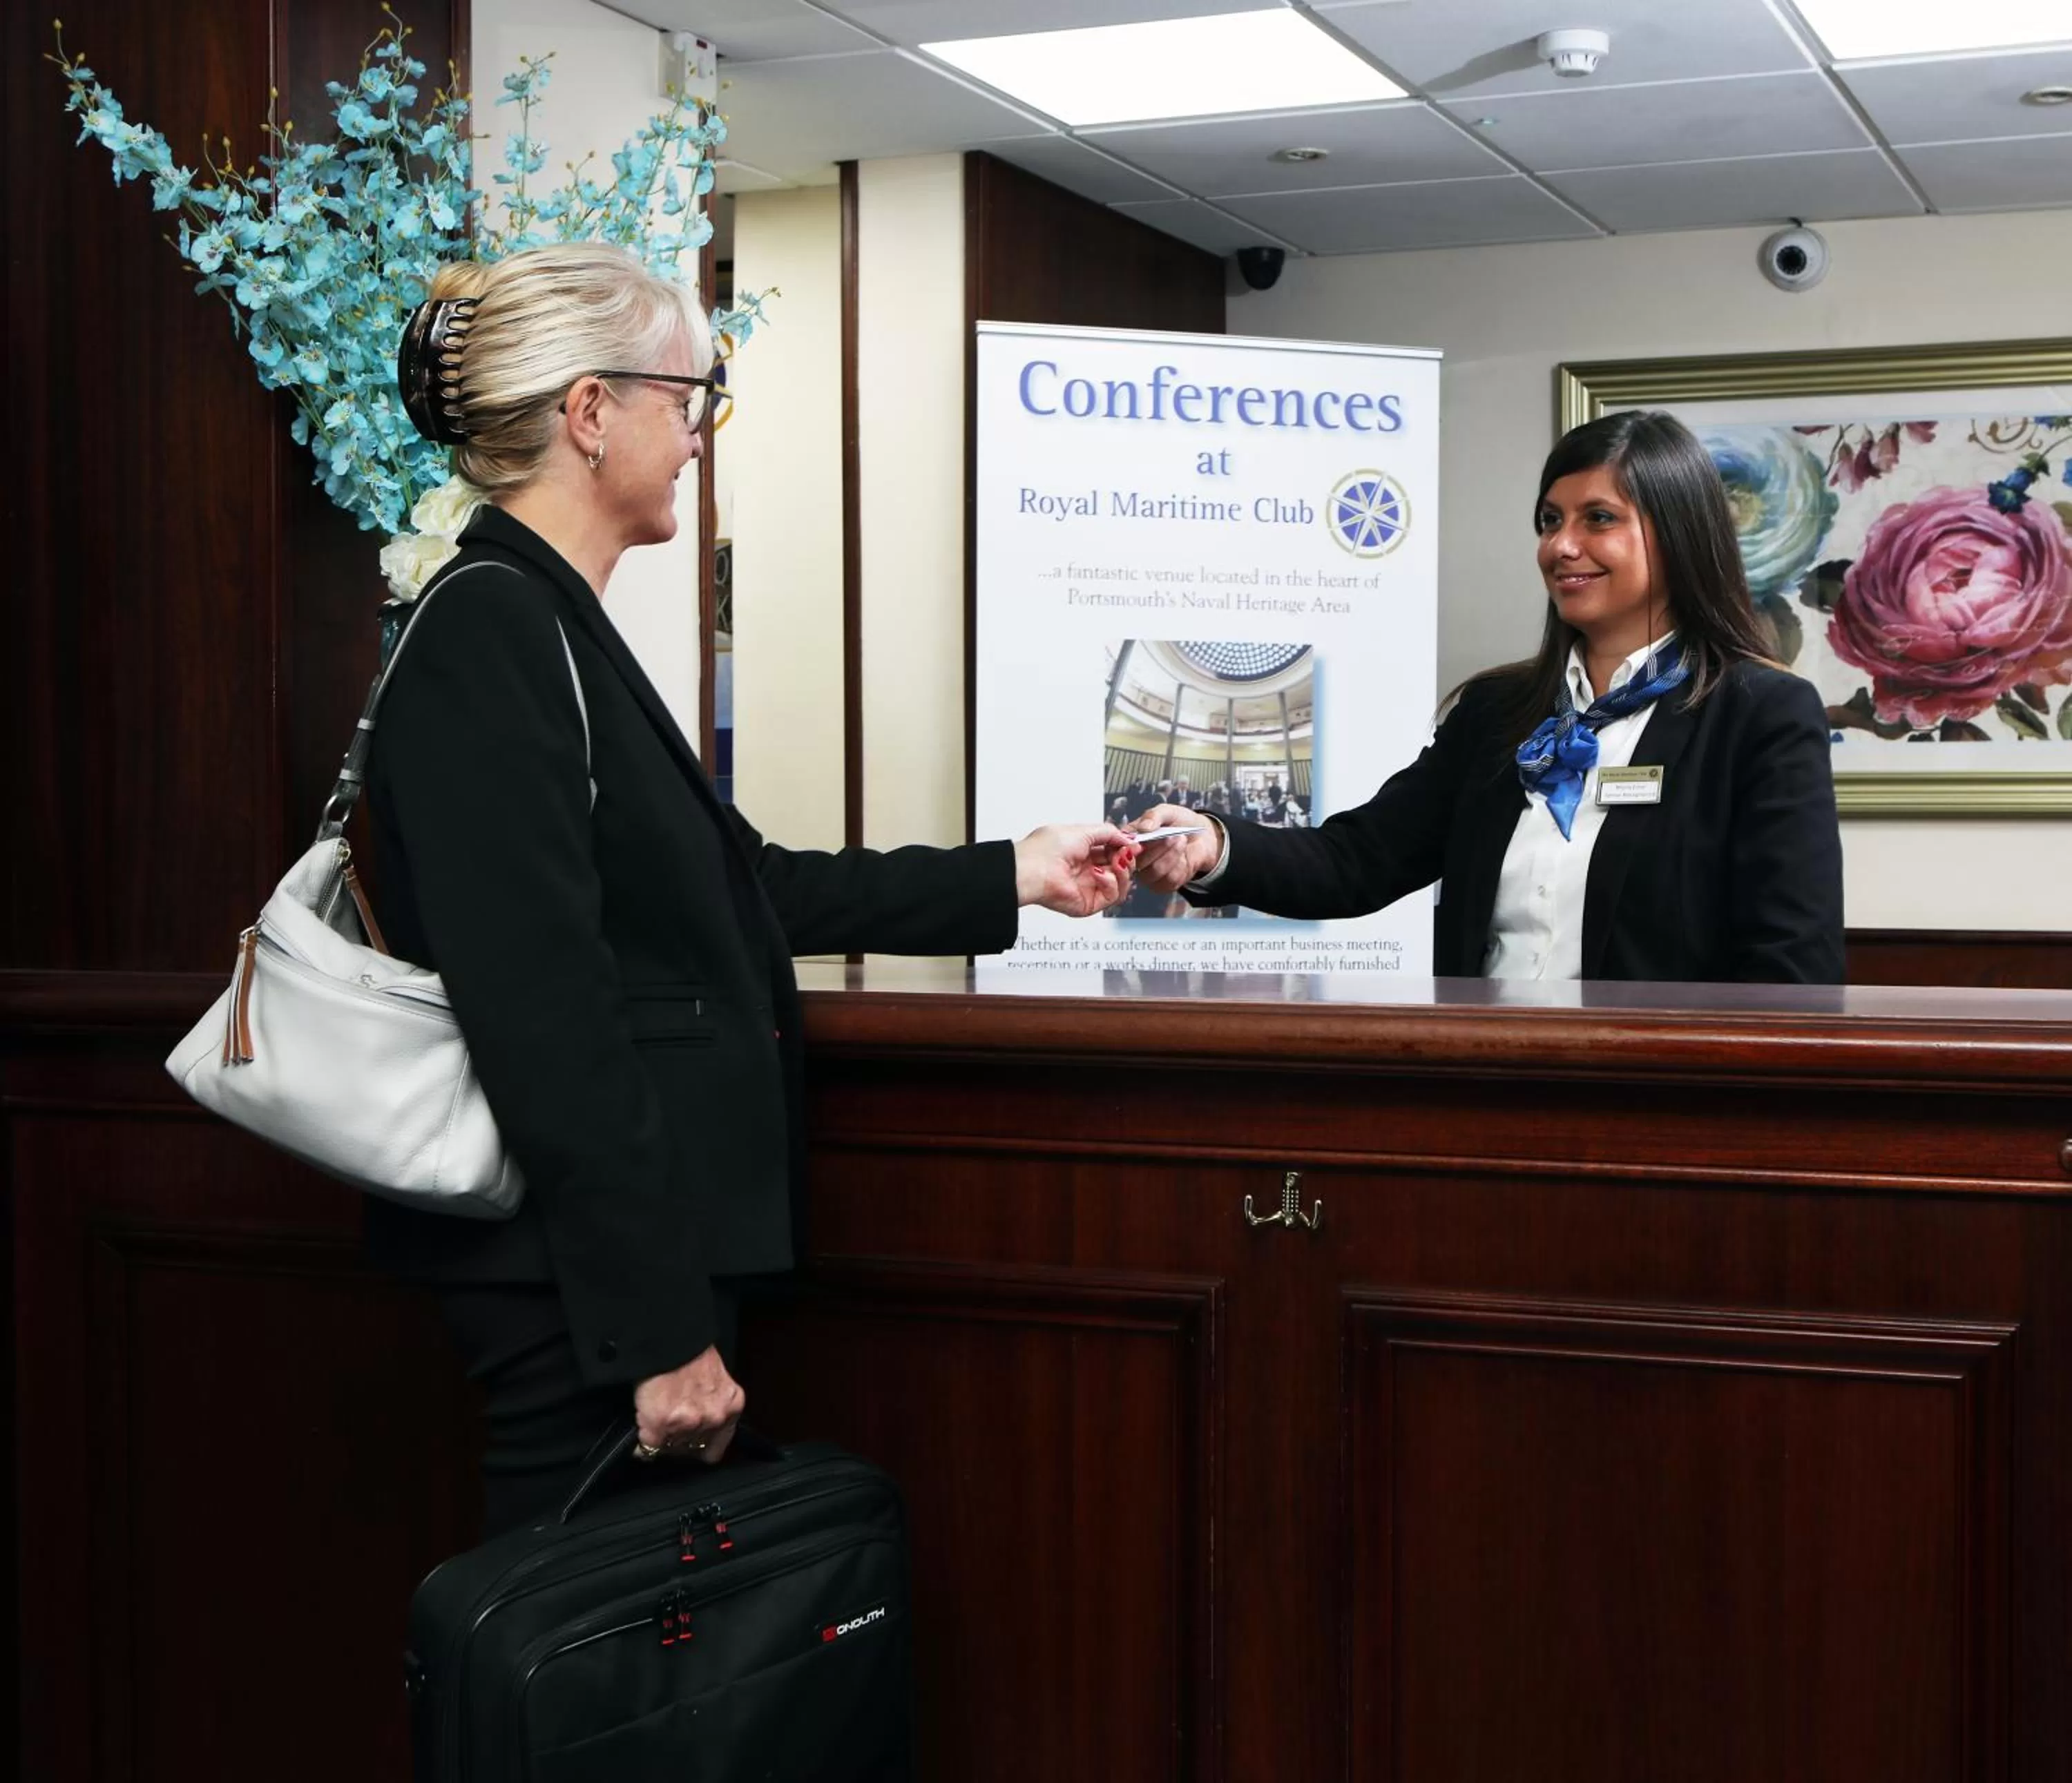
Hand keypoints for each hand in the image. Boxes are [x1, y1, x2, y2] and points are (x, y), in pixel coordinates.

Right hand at [633, 1344, 744, 1464]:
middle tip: (669, 1428)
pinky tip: (641, 1430)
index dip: (698, 1447)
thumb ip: (713, 1405)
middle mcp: (713, 1419)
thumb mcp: (717, 1380)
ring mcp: (687, 1424)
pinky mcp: (659, 1424)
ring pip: (669, 1449)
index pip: (715, 1450)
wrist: (670, 1338)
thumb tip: (699, 1425)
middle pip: (690, 1450)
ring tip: (656, 1421)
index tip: (689, 1444)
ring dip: (662, 1440)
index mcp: (732, 1407)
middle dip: (678, 1442)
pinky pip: (646, 1447)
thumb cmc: (692, 1353)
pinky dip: (641, 1443)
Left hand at [1013, 823, 1140, 915]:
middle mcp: (1086, 871)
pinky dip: (1112, 883)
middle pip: (1120, 868)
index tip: (1134, 843)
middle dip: (1127, 858)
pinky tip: (1100, 874)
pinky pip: (1112, 896)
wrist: (1033, 870)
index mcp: (1082, 853)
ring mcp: (1088, 888)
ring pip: (1121, 884)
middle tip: (1127, 852)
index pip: (1112, 852)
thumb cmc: (1047, 850)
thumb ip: (1108, 833)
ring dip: (1124, 871)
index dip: (1125, 848)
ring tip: (1117, 861)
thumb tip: (1128, 838)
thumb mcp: (1082, 831)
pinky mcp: (1089, 904)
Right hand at [1131, 804, 1222, 892]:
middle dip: (1154, 848)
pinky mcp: (1164, 884)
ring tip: (1180, 839)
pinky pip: (1168, 879)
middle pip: (1134, 862)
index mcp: (1129, 840)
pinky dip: (1179, 864)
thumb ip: (1154, 816)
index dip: (1126, 846)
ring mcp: (1148, 874)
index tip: (1141, 840)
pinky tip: (1183, 855)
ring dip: (1169, 855)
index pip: (1117, 847)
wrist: (1203, 837)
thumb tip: (1144, 827)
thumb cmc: (1180, 823)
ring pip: (1153, 871)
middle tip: (1168, 836)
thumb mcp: (1167, 812)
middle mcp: (1135, 859)